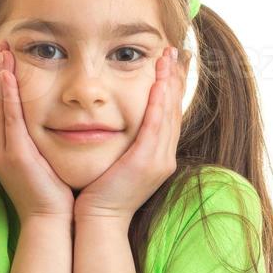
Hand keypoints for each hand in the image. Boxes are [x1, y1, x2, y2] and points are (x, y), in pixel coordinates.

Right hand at [0, 39, 74, 219]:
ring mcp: (3, 151)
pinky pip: (9, 118)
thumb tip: (46, 126)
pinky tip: (9, 74)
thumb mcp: (41, 163)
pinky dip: (8, 95)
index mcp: (2, 148)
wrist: (50, 222)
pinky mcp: (16, 155)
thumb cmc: (51, 195)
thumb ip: (38, 143)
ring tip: (0, 49)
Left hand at [73, 47, 188, 221]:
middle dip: (174, 78)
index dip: (170, 88)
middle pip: (174, 109)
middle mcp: (164, 157)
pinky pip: (156, 126)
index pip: (168, 115)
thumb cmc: (100, 193)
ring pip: (168, 113)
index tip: (168, 64)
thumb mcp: (117, 164)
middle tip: (174, 51)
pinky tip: (158, 82)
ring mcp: (158, 160)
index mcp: (158, 157)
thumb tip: (117, 125)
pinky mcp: (146, 162)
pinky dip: (158, 102)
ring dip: (168, 83)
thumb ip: (122, 144)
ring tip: (167, 57)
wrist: (98, 220)